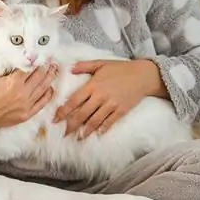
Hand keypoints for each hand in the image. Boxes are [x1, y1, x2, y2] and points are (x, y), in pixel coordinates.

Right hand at [0, 65, 58, 129]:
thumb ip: (8, 71)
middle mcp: (22, 93)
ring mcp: (26, 105)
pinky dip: (47, 95)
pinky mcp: (26, 115)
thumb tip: (20, 64)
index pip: (30, 68)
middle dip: (46, 67)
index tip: (42, 56)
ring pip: (43, 89)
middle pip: (39, 77)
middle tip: (51, 62)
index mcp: (13, 82)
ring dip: (50, 79)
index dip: (37, 60)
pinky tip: (50, 88)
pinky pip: (41, 104)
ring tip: (54, 71)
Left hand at [53, 59, 168, 138]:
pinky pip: (110, 122)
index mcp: (93, 85)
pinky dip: (102, 128)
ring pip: (95, 120)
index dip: (63, 111)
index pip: (74, 100)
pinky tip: (97, 133)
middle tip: (64, 132)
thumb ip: (84, 66)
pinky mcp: (121, 110)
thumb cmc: (121, 68)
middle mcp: (100, 96)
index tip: (56, 119)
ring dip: (85, 130)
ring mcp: (111, 104)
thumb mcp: (101, 63)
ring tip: (78, 136)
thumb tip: (69, 68)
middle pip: (82, 114)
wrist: (143, 75)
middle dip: (71, 125)